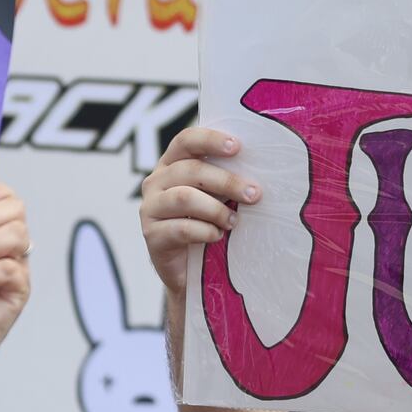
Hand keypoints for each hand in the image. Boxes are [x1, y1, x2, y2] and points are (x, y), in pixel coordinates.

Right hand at [141, 124, 255, 298]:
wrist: (189, 271)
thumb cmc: (207, 224)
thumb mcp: (216, 197)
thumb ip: (225, 180)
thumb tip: (261, 168)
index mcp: (172, 163)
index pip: (186, 141)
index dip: (210, 140)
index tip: (237, 147)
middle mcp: (156, 182)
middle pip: (190, 170)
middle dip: (227, 181)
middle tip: (254, 194)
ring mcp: (150, 208)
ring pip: (184, 198)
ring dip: (216, 209)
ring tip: (234, 222)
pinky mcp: (151, 235)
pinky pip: (181, 228)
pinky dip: (205, 231)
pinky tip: (217, 236)